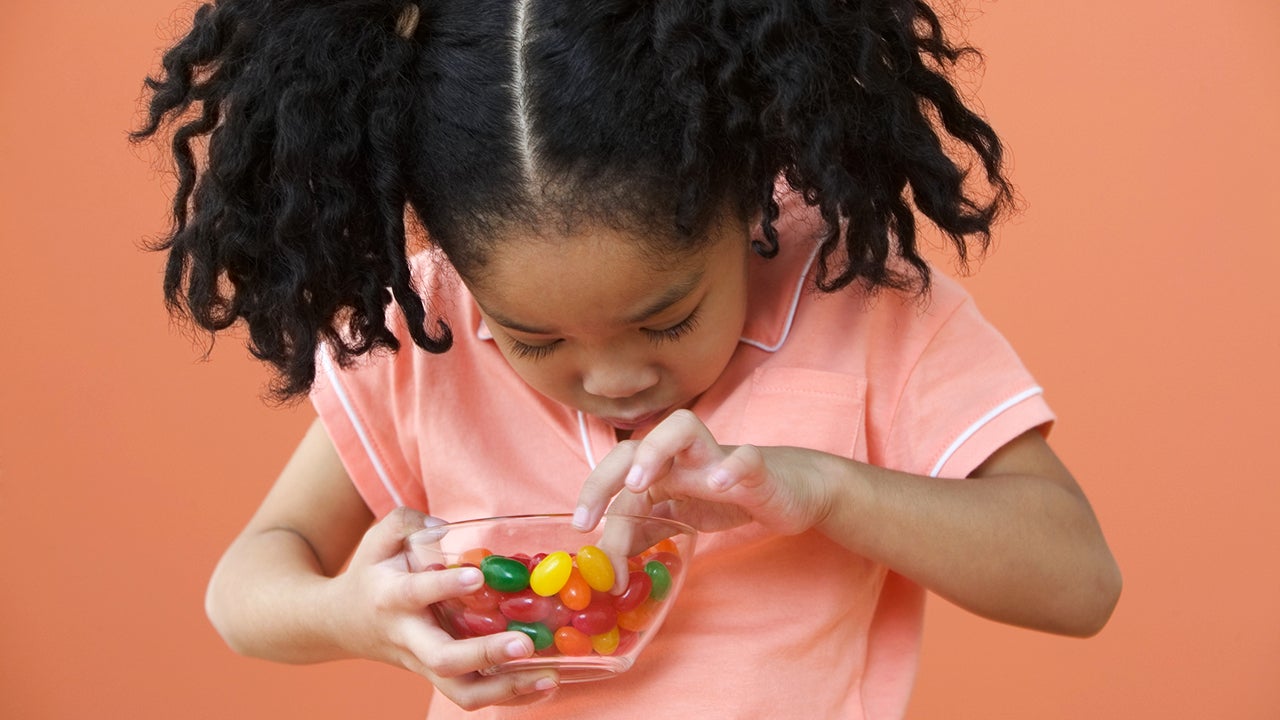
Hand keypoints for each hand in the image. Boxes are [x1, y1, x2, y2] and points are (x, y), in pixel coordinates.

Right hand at [329, 507, 558, 709]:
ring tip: (548, 676)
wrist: (338, 624)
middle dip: (485, 654)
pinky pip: (473, 695)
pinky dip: (510, 696)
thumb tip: (442, 528)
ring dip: (506, 688)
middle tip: (524, 643)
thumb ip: (406, 523)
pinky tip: (543, 685)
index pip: (416, 593)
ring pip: (461, 691)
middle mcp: (409, 637)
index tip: (476, 576)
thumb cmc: (369, 575)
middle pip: (443, 659)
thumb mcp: (377, 539)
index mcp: (391, 597)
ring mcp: (424, 664)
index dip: (444, 586)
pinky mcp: (440, 677)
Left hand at [575, 409, 833, 539]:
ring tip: (640, 484)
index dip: (594, 501)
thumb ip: (643, 532)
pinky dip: (731, 469)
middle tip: (591, 518)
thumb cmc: (730, 496)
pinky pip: (745, 459)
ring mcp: (718, 458)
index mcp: (661, 468)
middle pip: (634, 443)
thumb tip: (605, 558)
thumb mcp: (680, 517)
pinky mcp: (757, 469)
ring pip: (682, 427)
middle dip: (606, 475)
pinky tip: (717, 486)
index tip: (581, 533)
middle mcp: (682, 456)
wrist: (791, 489)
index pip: (616, 475)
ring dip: (655, 450)